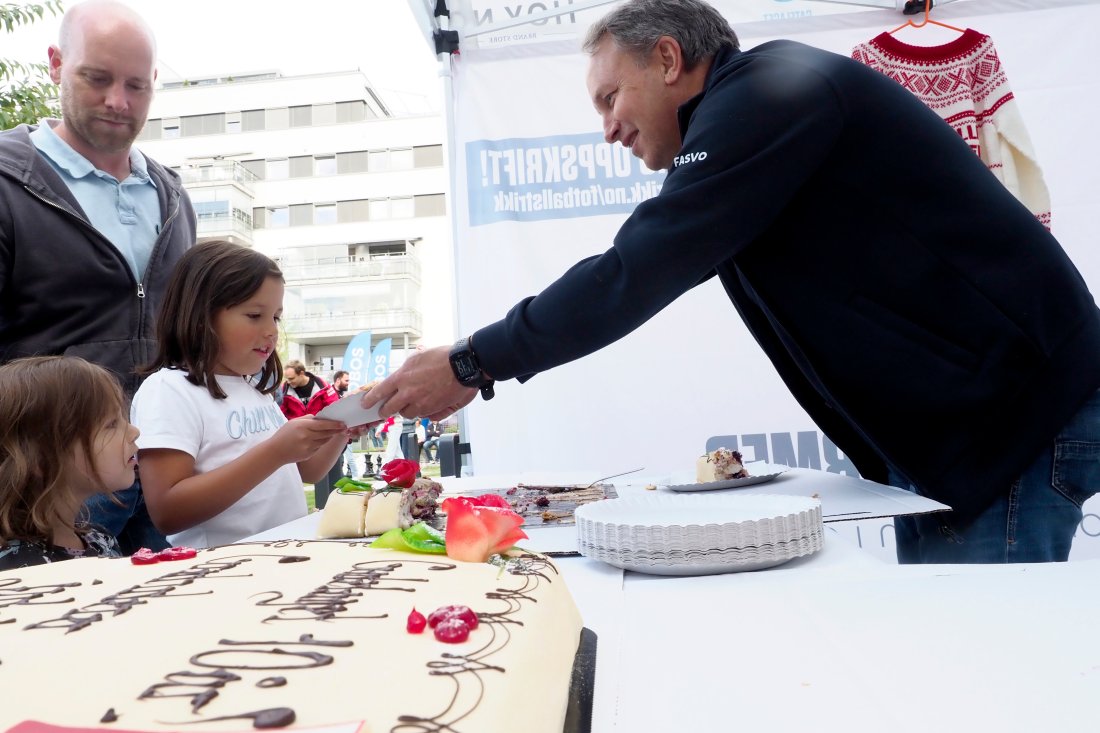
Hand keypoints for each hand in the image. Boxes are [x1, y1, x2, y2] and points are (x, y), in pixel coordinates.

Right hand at [270, 415, 348, 463]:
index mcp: (303, 426)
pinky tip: (318, 440)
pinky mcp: (309, 454)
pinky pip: (319, 447)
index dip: (334, 424)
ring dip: (329, 436)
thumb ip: (307, 419)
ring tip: (331, 432)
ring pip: (324, 441)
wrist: (275, 452)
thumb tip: (320, 418)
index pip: (323, 425)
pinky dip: (320, 443)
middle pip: (326, 433)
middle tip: (343, 427)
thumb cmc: (284, 435)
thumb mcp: (293, 422)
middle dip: (336, 430)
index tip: (343, 423)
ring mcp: (308, 447)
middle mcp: (307, 436)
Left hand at [360, 345, 477, 420]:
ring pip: (407, 414)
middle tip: (384, 410)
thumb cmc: (443, 357)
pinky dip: (423, 413)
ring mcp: (421, 403)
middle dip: (385, 410)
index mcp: (402, 377)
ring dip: (406, 411)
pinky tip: (427, 407)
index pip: (379, 391)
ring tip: (410, 406)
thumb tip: (403, 378)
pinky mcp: (434, 410)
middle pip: (389, 408)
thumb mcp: (419, 356)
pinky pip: (424, 416)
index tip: (365, 403)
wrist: (463, 365)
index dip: (371, 399)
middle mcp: (408, 392)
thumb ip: (408, 370)